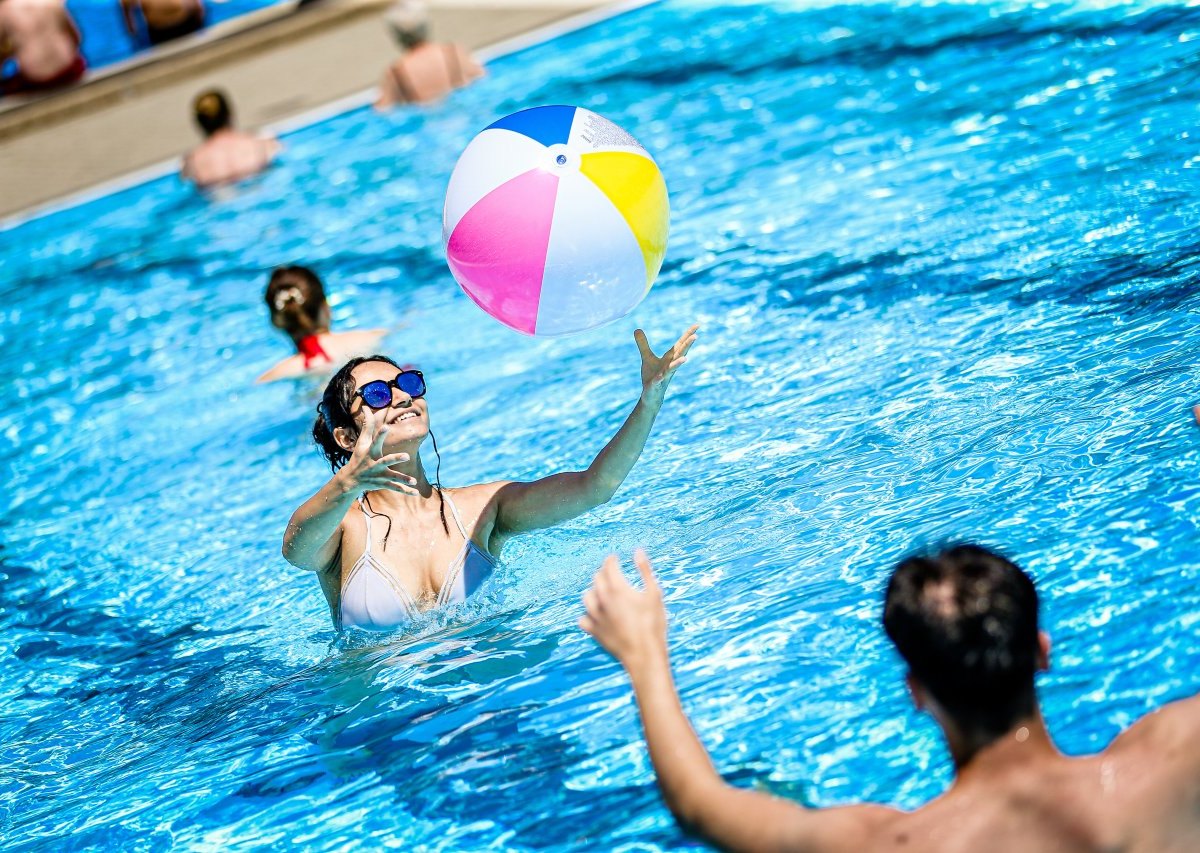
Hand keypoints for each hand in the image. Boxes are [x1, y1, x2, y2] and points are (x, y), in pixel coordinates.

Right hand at [335, 407, 418, 495]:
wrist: (352, 480)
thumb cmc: (359, 457)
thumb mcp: (362, 442)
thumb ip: (367, 425)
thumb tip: (366, 408)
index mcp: (371, 452)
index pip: (376, 441)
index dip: (380, 434)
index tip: (387, 427)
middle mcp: (376, 464)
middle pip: (387, 461)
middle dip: (396, 458)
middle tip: (407, 456)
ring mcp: (380, 475)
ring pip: (393, 477)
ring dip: (403, 479)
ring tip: (413, 481)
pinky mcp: (384, 483)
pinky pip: (396, 488)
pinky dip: (405, 491)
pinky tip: (416, 492)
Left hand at [580, 549, 667, 669]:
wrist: (644, 654)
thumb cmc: (653, 623)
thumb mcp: (654, 593)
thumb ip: (645, 570)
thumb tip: (638, 552)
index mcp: (617, 587)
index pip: (608, 565)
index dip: (612, 560)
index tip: (615, 559)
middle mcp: (602, 599)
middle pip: (597, 578)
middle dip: (604, 573)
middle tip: (612, 574)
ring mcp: (595, 615)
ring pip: (587, 596)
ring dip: (595, 591)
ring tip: (604, 593)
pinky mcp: (593, 630)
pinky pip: (583, 617)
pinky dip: (589, 614)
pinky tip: (597, 614)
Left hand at [636, 324, 698, 406]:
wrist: (651, 396)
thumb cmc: (652, 376)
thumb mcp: (647, 358)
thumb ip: (643, 344)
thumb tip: (637, 329)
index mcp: (669, 359)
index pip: (680, 344)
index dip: (688, 335)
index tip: (698, 325)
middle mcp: (669, 366)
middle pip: (680, 354)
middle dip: (687, 345)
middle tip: (696, 336)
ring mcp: (664, 376)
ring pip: (672, 369)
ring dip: (678, 364)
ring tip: (685, 358)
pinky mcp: (655, 385)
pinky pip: (658, 381)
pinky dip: (659, 378)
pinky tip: (659, 376)